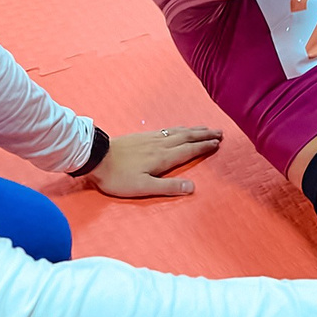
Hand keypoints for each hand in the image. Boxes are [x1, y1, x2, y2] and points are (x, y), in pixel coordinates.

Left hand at [85, 125, 224, 197]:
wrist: (96, 157)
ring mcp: (151, 138)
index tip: (218, 143)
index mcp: (163, 157)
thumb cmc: (118, 177)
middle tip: (220, 132)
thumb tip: (193, 187)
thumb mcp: (143, 188)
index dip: (204, 147)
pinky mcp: (142, 136)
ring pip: (177, 131)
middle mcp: (160, 144)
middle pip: (187, 137)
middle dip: (204, 135)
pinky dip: (178, 128)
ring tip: (205, 128)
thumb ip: (168, 188)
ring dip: (194, 130)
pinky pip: (167, 130)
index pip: (189, 150)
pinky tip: (178, 129)